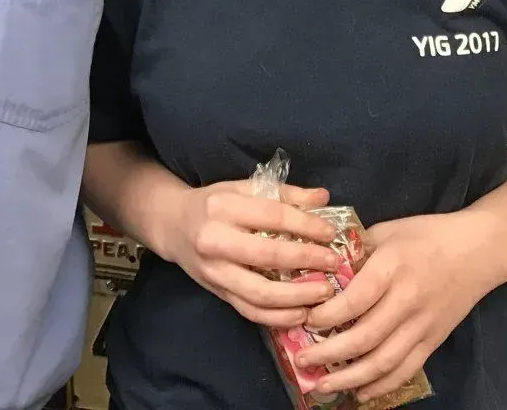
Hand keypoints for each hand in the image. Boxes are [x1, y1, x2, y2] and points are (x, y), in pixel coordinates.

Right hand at [156, 181, 347, 328]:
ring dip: (296, 297)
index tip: (330, 232)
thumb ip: (284, 193)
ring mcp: (215, 271)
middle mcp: (215, 240)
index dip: (305, 224)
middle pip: (267, 255)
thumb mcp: (243, 188)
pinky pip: (250, 312)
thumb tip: (323, 197)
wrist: (172, 225)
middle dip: (307, 260)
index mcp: (224, 206)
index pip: (272, 215)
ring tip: (323, 293)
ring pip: (259, 293)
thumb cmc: (214, 204)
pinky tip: (301, 313)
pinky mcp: (217, 292)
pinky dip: (278, 317)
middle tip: (334, 263)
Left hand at [295, 211, 499, 400]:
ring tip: (323, 385)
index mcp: (392, 267)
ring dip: (350, 378)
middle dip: (328, 354)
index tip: (304, 320)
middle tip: (301, 361)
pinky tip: (360, 393)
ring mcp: (423, 325)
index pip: (353, 301)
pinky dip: (381, 386)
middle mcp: (407, 300)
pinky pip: (405, 370)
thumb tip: (321, 271)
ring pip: (383, 362)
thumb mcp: (386, 231)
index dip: (325, 316)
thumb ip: (355, 251)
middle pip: (364, 338)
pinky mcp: (434, 341)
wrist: (478, 250)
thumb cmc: (426, 235)